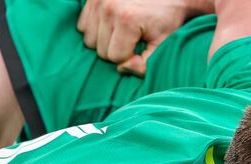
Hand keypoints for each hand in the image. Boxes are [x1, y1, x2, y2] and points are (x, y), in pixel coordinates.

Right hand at [77, 0, 211, 75]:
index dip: (129, 57)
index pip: (115, 57)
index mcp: (126, 19)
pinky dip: (95, 27)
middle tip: (132, 39)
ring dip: (103, 40)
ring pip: (89, 39)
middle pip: (100, 50)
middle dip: (116, 49)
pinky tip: (111, 24)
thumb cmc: (167, 16)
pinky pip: (83, 24)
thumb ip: (146, 63)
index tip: (141, 46)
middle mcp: (108, 8)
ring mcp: (98, 1)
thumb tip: (122, 69)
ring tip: (122, 32)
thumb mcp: (164, 41)